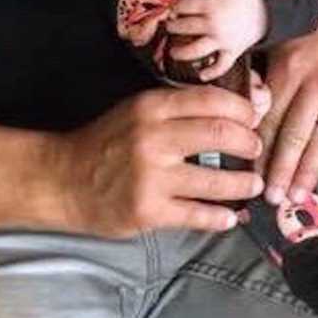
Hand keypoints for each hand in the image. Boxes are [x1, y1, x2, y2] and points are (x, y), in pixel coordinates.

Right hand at [56, 86, 263, 236]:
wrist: (61, 180)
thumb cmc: (104, 144)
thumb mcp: (136, 112)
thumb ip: (176, 110)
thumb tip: (230, 113)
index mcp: (151, 107)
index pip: (212, 100)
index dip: (242, 110)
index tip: (253, 119)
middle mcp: (153, 138)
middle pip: (222, 134)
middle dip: (249, 144)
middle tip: (256, 151)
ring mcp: (151, 176)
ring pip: (217, 180)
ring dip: (244, 184)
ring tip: (254, 185)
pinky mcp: (149, 210)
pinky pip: (198, 215)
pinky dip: (220, 217)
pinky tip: (229, 217)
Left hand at [165, 0, 266, 80]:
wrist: (273, 10)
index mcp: (211, 4)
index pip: (185, 6)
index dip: (177, 6)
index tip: (175, 7)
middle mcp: (213, 25)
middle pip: (185, 28)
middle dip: (175, 27)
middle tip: (171, 26)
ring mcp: (222, 41)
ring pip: (196, 50)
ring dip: (182, 52)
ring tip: (173, 52)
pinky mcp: (232, 52)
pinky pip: (221, 66)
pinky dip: (211, 72)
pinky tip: (201, 75)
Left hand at [259, 0, 317, 203]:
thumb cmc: (315, 19)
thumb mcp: (283, 38)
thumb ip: (269, 73)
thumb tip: (251, 106)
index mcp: (290, 68)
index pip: (271, 118)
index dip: (259, 148)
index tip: (250, 172)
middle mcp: (316, 84)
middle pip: (294, 135)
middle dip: (281, 170)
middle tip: (271, 198)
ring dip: (308, 171)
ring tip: (297, 196)